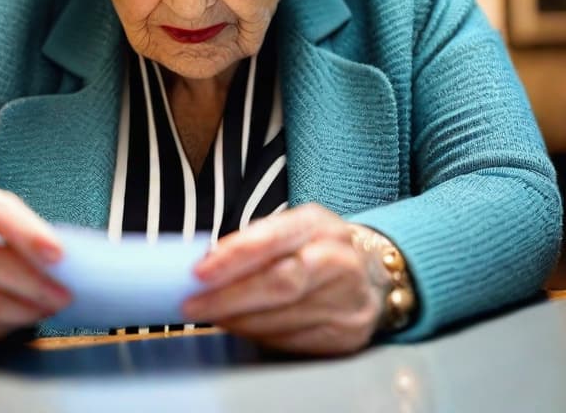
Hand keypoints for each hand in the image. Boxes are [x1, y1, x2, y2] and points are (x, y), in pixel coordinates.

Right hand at [0, 186, 71, 349]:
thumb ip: (40, 241)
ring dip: (14, 308)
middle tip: (62, 295)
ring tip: (47, 309)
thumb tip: (79, 265)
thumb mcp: (19, 228)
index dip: (26, 233)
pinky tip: (23, 320)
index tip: (58, 255)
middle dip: (24, 280)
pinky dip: (0, 325)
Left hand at [183, 204, 385, 354]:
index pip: (272, 240)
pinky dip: (260, 335)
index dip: (233, 258)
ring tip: (211, 315)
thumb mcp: (289, 231)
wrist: (373, 275)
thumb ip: (251, 243)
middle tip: (192, 304)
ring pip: (283, 317)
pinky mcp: (348, 333)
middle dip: (229, 297)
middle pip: (280, 282)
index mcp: (317, 224)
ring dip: (238, 320)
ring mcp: (348, 299)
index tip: (198, 273)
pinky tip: (242, 327)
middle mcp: (338, 259)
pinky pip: (293, 341)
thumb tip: (202, 265)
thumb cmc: (314, 250)